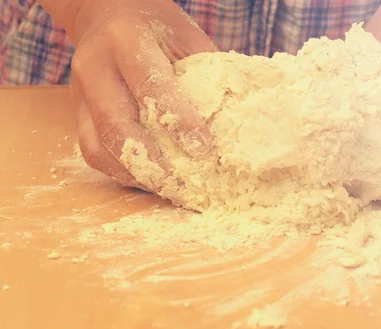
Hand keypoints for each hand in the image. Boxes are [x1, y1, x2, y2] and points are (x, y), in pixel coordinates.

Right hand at [67, 0, 216, 187]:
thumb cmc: (156, 27)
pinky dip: (121, 172)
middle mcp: (95, 67)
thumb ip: (206, 74)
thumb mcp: (186, 38)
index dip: (177, 120)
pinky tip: (149, 181)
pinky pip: (92, 152)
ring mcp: (80, 93)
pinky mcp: (77, 113)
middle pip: (115, 124)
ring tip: (169, 190)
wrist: (105, 14)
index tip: (203, 148)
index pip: (150, 85)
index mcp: (126, 41)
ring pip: (98, 146)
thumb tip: (235, 120)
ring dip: (135, 175)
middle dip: (151, 163)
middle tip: (183, 186)